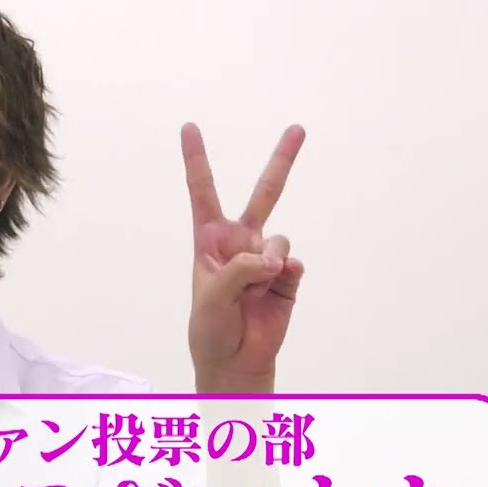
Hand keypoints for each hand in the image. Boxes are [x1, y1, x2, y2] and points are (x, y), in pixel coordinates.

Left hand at [182, 123, 305, 392]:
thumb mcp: (211, 296)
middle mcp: (240, 242)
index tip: (189, 126)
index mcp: (209, 239)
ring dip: (268, 263)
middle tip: (298, 129)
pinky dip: (284, 275)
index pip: (202, 191)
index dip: (197, 159)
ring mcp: (266, 257)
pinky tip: (274, 290)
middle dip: (282, 161)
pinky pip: (293, 263)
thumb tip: (275, 257)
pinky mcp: (288, 277)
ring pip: (278, 239)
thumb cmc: (211, 327)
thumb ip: (240, 269)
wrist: (236, 360)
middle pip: (264, 194)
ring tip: (255, 289)